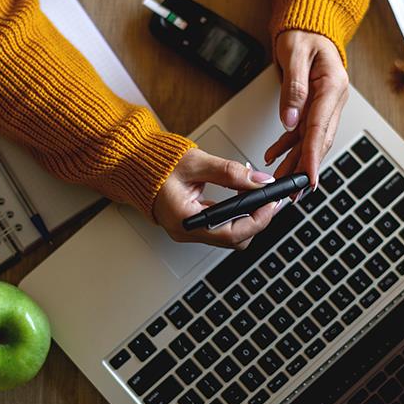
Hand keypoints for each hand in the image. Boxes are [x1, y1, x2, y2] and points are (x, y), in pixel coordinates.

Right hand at [153, 149, 279, 248]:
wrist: (132, 164)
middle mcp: (186, 231)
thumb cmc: (156, 164)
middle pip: (234, 239)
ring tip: (254, 194)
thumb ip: (230, 173)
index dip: (258, 220)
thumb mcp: (196, 163)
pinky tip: (240, 197)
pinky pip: (220, 227)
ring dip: (247, 218)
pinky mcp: (192, 224)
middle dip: (256, 221)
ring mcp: (189, 230)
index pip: (231, 233)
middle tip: (268, 199)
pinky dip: (235, 215)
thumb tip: (259, 181)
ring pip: (229, 235)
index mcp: (184, 220)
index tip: (271, 204)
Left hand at [265, 30, 349, 188]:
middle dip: (306, 168)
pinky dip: (287, 146)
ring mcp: (323, 106)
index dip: (313, 156)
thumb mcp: (295, 53)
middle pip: (318, 140)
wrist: (308, 27)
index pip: (321, 128)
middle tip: (294, 191)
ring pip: (309, 141)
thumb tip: (290, 120)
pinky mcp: (312, 108)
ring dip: (296, 162)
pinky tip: (274, 157)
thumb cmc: (304, 35)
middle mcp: (332, 100)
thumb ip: (293, 88)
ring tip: (282, 181)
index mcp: (332, 87)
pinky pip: (300, 132)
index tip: (308, 178)